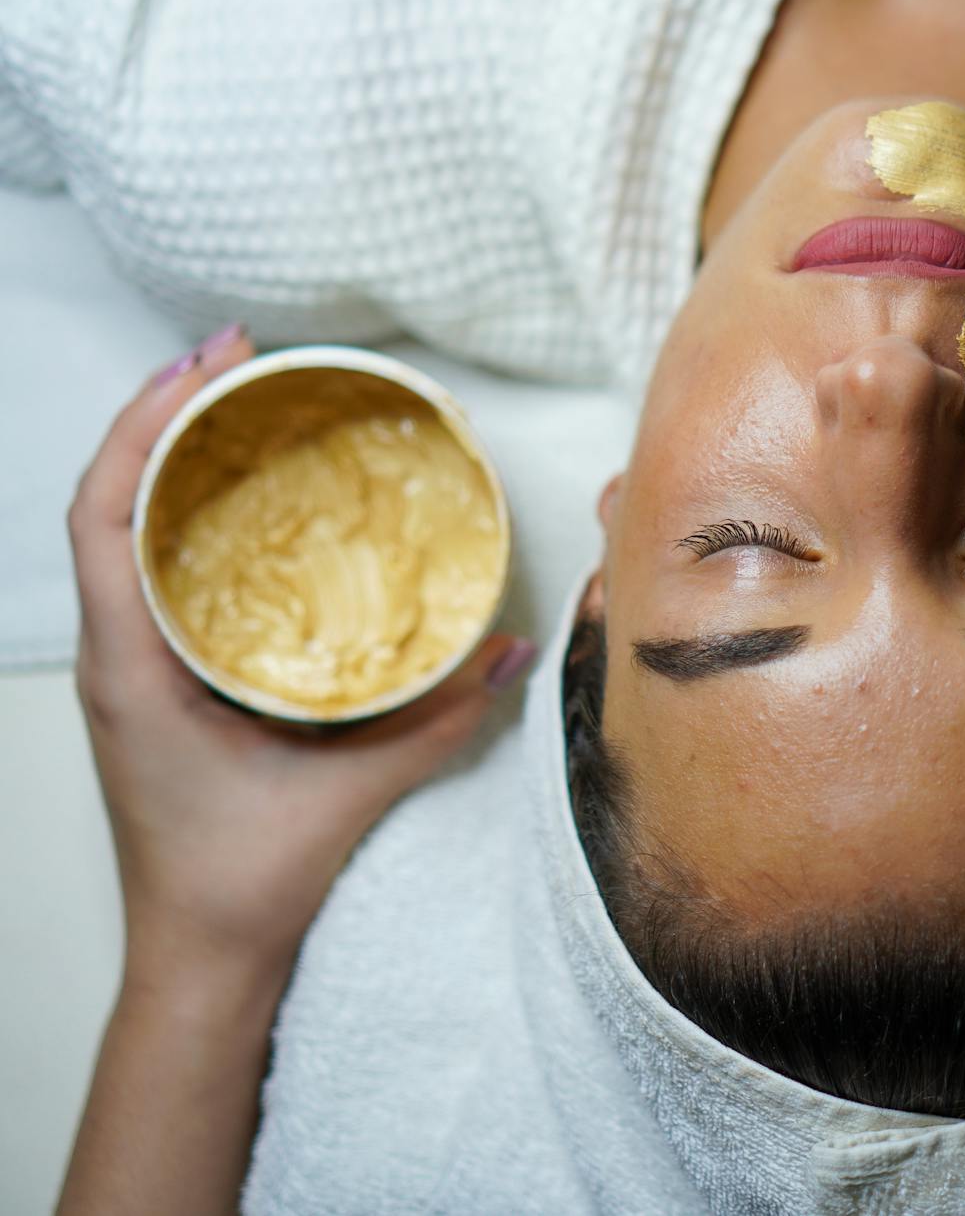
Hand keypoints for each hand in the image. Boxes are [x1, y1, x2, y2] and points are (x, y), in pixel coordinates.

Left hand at [68, 326, 535, 984]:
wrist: (199, 956)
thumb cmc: (241, 881)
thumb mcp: (350, 791)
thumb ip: (437, 719)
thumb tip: (511, 649)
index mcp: (132, 665)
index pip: (104, 514)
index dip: (144, 424)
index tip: (207, 365)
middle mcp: (116, 655)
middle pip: (109, 501)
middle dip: (163, 415)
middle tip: (239, 357)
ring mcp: (129, 668)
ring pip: (124, 533)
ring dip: (170, 460)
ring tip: (237, 405)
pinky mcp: (155, 683)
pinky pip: (154, 574)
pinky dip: (186, 517)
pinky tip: (242, 502)